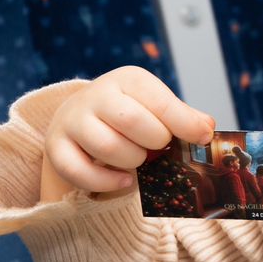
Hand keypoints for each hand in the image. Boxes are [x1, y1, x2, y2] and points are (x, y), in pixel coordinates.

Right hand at [41, 66, 214, 201]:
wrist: (82, 118)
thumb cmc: (132, 114)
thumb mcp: (159, 108)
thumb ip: (184, 118)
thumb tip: (206, 128)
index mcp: (128, 79)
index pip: (160, 101)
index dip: (184, 123)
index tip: (201, 138)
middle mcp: (96, 95)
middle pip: (133, 122)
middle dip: (155, 142)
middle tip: (158, 147)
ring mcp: (72, 120)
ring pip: (108, 147)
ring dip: (133, 161)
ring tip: (139, 159)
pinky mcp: (56, 147)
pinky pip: (80, 171)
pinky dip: (107, 182)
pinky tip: (125, 180)